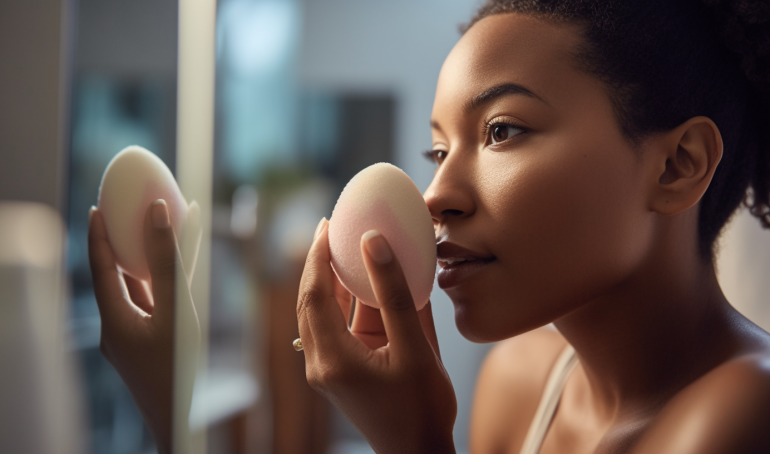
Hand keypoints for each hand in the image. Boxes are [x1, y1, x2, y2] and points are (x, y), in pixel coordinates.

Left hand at [88, 200, 200, 453]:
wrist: (180, 418)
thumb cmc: (177, 368)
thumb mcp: (176, 311)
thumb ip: (167, 263)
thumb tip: (157, 214)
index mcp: (114, 318)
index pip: (100, 267)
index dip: (99, 234)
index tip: (98, 206)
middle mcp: (117, 325)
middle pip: (115, 275)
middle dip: (121, 243)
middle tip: (125, 214)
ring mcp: (132, 336)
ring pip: (136, 290)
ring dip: (145, 263)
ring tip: (155, 234)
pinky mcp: (147, 343)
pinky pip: (152, 306)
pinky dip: (161, 286)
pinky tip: (176, 272)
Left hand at [297, 219, 456, 452]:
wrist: (418, 452)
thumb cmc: (423, 408)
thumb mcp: (416, 348)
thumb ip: (395, 295)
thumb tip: (375, 244)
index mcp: (334, 360)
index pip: (314, 295)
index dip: (317, 256)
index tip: (327, 224)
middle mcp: (321, 364)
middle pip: (308, 302)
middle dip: (317, 263)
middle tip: (330, 227)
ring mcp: (326, 369)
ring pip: (318, 314)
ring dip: (329, 280)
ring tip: (342, 246)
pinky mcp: (337, 371)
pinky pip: (333, 327)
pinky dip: (342, 301)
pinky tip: (356, 280)